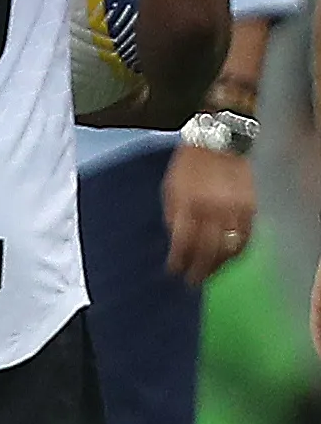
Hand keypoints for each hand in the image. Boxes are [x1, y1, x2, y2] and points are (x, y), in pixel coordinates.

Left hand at [162, 140, 256, 285]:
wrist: (221, 141)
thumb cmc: (190, 164)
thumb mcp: (170, 188)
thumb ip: (173, 216)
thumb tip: (175, 243)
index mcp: (188, 205)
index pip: (183, 243)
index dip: (178, 262)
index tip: (173, 271)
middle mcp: (213, 211)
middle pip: (207, 251)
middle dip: (199, 270)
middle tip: (192, 282)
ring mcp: (236, 211)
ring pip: (229, 249)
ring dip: (219, 266)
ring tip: (210, 273)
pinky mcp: (253, 209)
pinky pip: (246, 238)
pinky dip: (237, 252)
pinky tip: (228, 258)